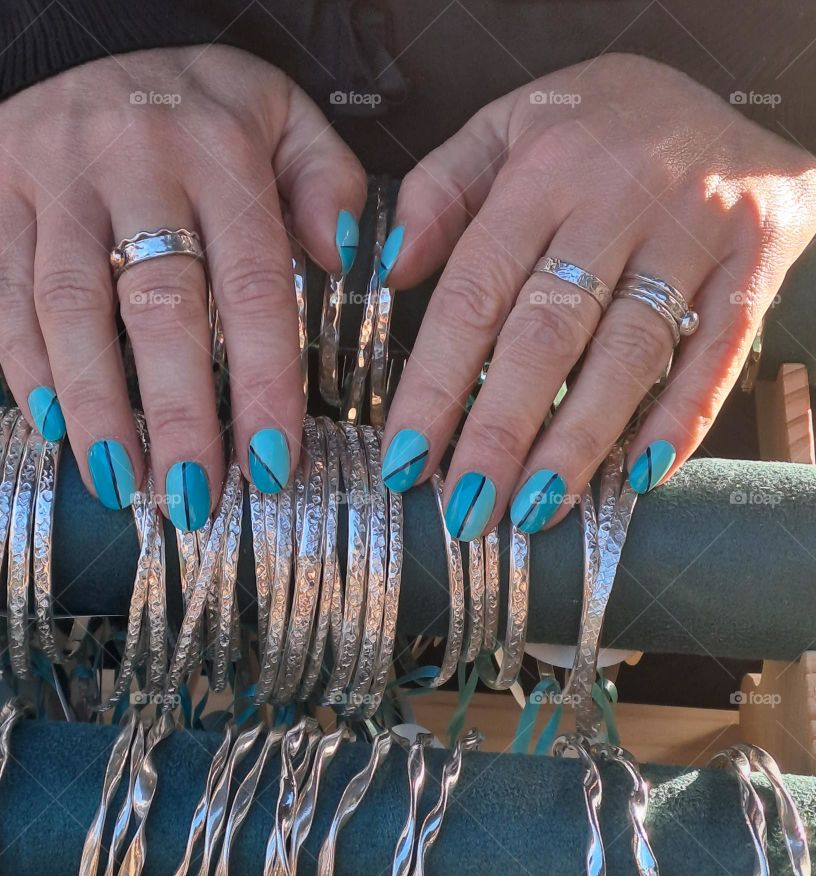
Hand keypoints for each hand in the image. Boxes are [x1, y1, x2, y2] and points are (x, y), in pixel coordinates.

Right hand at [0, 45, 364, 525]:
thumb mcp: (285, 114)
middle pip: (159, 305)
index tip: (273, 463)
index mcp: (220, 150)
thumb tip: (348, 260)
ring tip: (121, 483)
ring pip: (70, 305)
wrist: (89, 31)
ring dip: (96, 406)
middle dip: (177, 413)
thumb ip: (328, 183)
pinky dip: (27, 363)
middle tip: (195, 498)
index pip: (251, 282)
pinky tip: (52, 425)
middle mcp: (135, 162)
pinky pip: (4, 287)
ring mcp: (56, 175)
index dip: (262, 381)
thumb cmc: (202, 101)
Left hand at [379, 53, 815, 537]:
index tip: (406, 457)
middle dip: (500, 431)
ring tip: (535, 509)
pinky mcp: (758, 256)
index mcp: (542, 171)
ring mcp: (695, 228)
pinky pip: (721, 348)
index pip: (474, 291)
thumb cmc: (597, 125)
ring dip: (579, 442)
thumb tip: (388, 269)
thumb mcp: (506, 126)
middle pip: (547, 333)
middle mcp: (617, 199)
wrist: (724, 95)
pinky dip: (682, 417)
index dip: (435, 382)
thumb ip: (440, 190)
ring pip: (629, 351)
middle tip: (467, 507)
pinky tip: (641, 474)